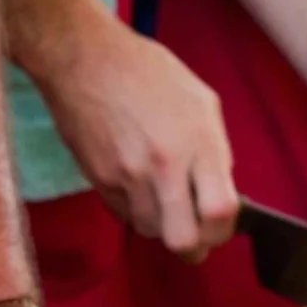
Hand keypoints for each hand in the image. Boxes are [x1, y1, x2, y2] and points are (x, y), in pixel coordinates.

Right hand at [40, 19, 237, 260]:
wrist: (83, 59)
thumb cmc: (145, 72)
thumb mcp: (200, 100)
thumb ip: (214, 149)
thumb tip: (220, 190)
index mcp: (196, 141)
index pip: (219, 211)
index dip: (223, 230)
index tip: (220, 228)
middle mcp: (163, 165)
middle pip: (183, 241)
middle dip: (193, 246)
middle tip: (194, 233)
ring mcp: (127, 177)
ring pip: (151, 232)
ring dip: (161, 225)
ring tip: (162, 199)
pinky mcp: (100, 181)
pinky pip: (124, 215)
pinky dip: (135, 209)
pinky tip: (136, 184)